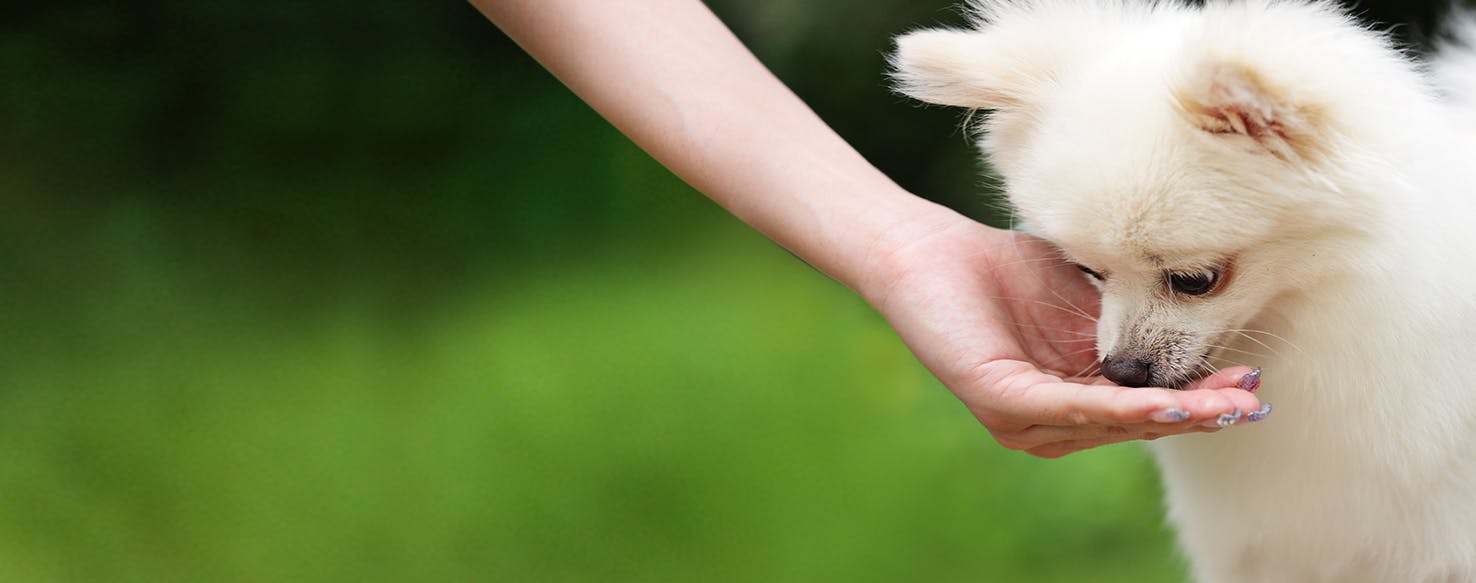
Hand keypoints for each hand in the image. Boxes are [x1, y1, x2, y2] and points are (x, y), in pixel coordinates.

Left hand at [862, 208, 1263, 457]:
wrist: (932, 249)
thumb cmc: (1005, 268)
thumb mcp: (1089, 296)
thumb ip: (1137, 317)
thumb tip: (1203, 321)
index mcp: (1075, 395)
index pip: (1146, 407)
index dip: (1200, 400)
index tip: (1253, 384)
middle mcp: (1051, 419)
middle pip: (1136, 423)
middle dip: (1200, 413)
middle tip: (1253, 402)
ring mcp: (1023, 418)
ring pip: (1110, 421)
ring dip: (1172, 415)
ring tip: (1224, 407)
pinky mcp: (1000, 401)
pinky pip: (1068, 407)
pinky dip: (1121, 408)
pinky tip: (1164, 404)